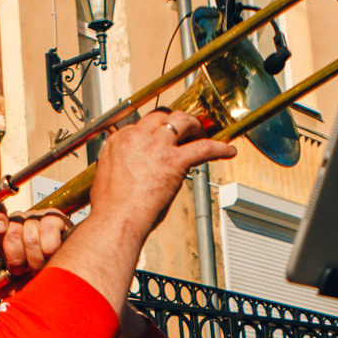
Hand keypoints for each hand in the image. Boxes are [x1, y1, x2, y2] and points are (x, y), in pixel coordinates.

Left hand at [0, 206, 74, 290]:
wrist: (62, 286)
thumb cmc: (36, 281)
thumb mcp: (7, 285)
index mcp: (7, 233)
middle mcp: (21, 222)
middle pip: (11, 228)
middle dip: (16, 255)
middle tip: (22, 269)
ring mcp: (39, 219)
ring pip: (29, 232)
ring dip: (34, 258)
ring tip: (39, 266)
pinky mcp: (57, 220)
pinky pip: (48, 229)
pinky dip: (48, 248)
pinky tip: (51, 256)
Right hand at [84, 108, 233, 242]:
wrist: (116, 221)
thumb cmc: (112, 208)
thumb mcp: (109, 176)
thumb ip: (123, 164)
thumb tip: (138, 168)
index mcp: (119, 141)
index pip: (143, 124)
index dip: (158, 130)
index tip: (166, 139)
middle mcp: (136, 137)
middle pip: (162, 116)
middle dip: (176, 121)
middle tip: (186, 131)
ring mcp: (156, 147)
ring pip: (182, 121)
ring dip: (195, 126)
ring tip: (203, 133)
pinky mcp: (174, 160)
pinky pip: (203, 147)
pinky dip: (219, 148)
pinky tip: (228, 151)